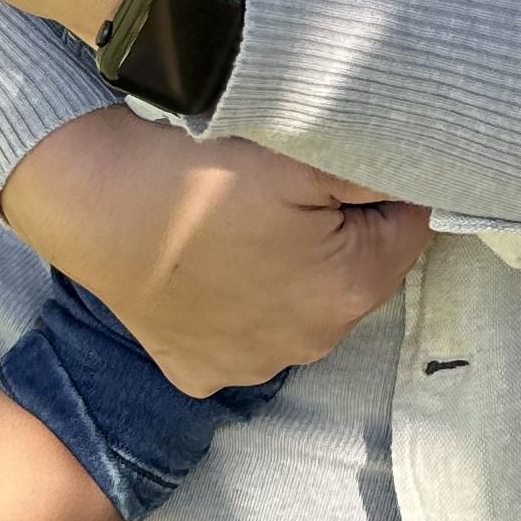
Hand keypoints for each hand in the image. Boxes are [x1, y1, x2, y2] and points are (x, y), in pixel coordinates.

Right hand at [1, 105, 429, 394]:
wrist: (97, 203)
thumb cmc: (203, 172)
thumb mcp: (306, 150)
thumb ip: (378, 167)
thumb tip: (424, 173)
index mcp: (350, 289)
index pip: (407, 227)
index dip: (378, 186)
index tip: (334, 163)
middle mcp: (311, 345)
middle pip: (354, 270)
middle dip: (337, 229)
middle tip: (282, 185)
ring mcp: (252, 366)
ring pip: (300, 301)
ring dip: (288, 266)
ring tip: (239, 219)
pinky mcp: (199, 370)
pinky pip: (242, 330)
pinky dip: (236, 299)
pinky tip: (209, 262)